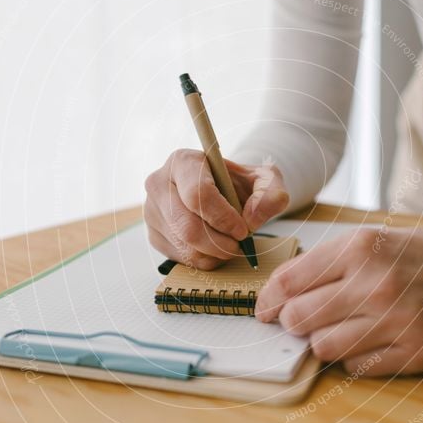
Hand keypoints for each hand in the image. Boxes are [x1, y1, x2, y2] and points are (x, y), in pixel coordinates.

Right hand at [144, 149, 289, 269]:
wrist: (223, 193)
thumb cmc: (240, 184)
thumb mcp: (265, 180)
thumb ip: (270, 193)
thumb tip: (251, 219)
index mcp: (183, 161)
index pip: (198, 195)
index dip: (224, 218)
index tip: (243, 229)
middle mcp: (159, 183)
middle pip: (187, 226)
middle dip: (220, 243)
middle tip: (239, 245)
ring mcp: (152, 211)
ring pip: (184, 247)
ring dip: (216, 254)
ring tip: (231, 245)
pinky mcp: (154, 234)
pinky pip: (180, 258)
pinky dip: (205, 260)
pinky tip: (216, 248)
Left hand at [255, 223, 422, 374]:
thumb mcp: (377, 239)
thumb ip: (329, 262)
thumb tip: (281, 294)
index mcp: (362, 248)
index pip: (289, 281)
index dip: (269, 299)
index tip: (266, 309)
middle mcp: (376, 284)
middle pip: (298, 319)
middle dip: (292, 322)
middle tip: (302, 320)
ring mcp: (398, 321)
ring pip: (322, 348)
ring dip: (323, 340)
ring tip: (340, 328)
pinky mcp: (417, 352)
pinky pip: (357, 367)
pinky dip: (354, 357)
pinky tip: (369, 340)